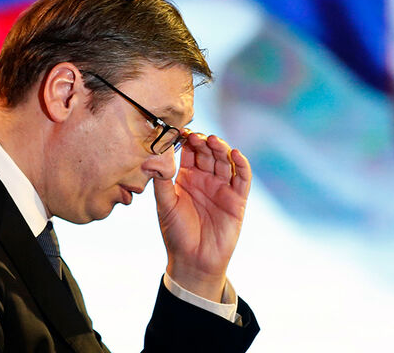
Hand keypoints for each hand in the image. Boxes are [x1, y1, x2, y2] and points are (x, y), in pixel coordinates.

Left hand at [152, 131, 250, 300]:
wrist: (193, 261)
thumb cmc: (176, 233)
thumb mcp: (165, 204)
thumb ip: (161, 181)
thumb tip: (151, 158)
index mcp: (188, 176)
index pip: (190, 151)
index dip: (187, 140)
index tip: (180, 131)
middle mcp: (206, 178)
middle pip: (208, 152)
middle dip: (203, 142)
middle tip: (196, 136)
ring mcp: (222, 187)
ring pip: (225, 161)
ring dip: (221, 149)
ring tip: (213, 141)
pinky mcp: (237, 199)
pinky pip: (242, 178)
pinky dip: (242, 164)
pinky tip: (235, 154)